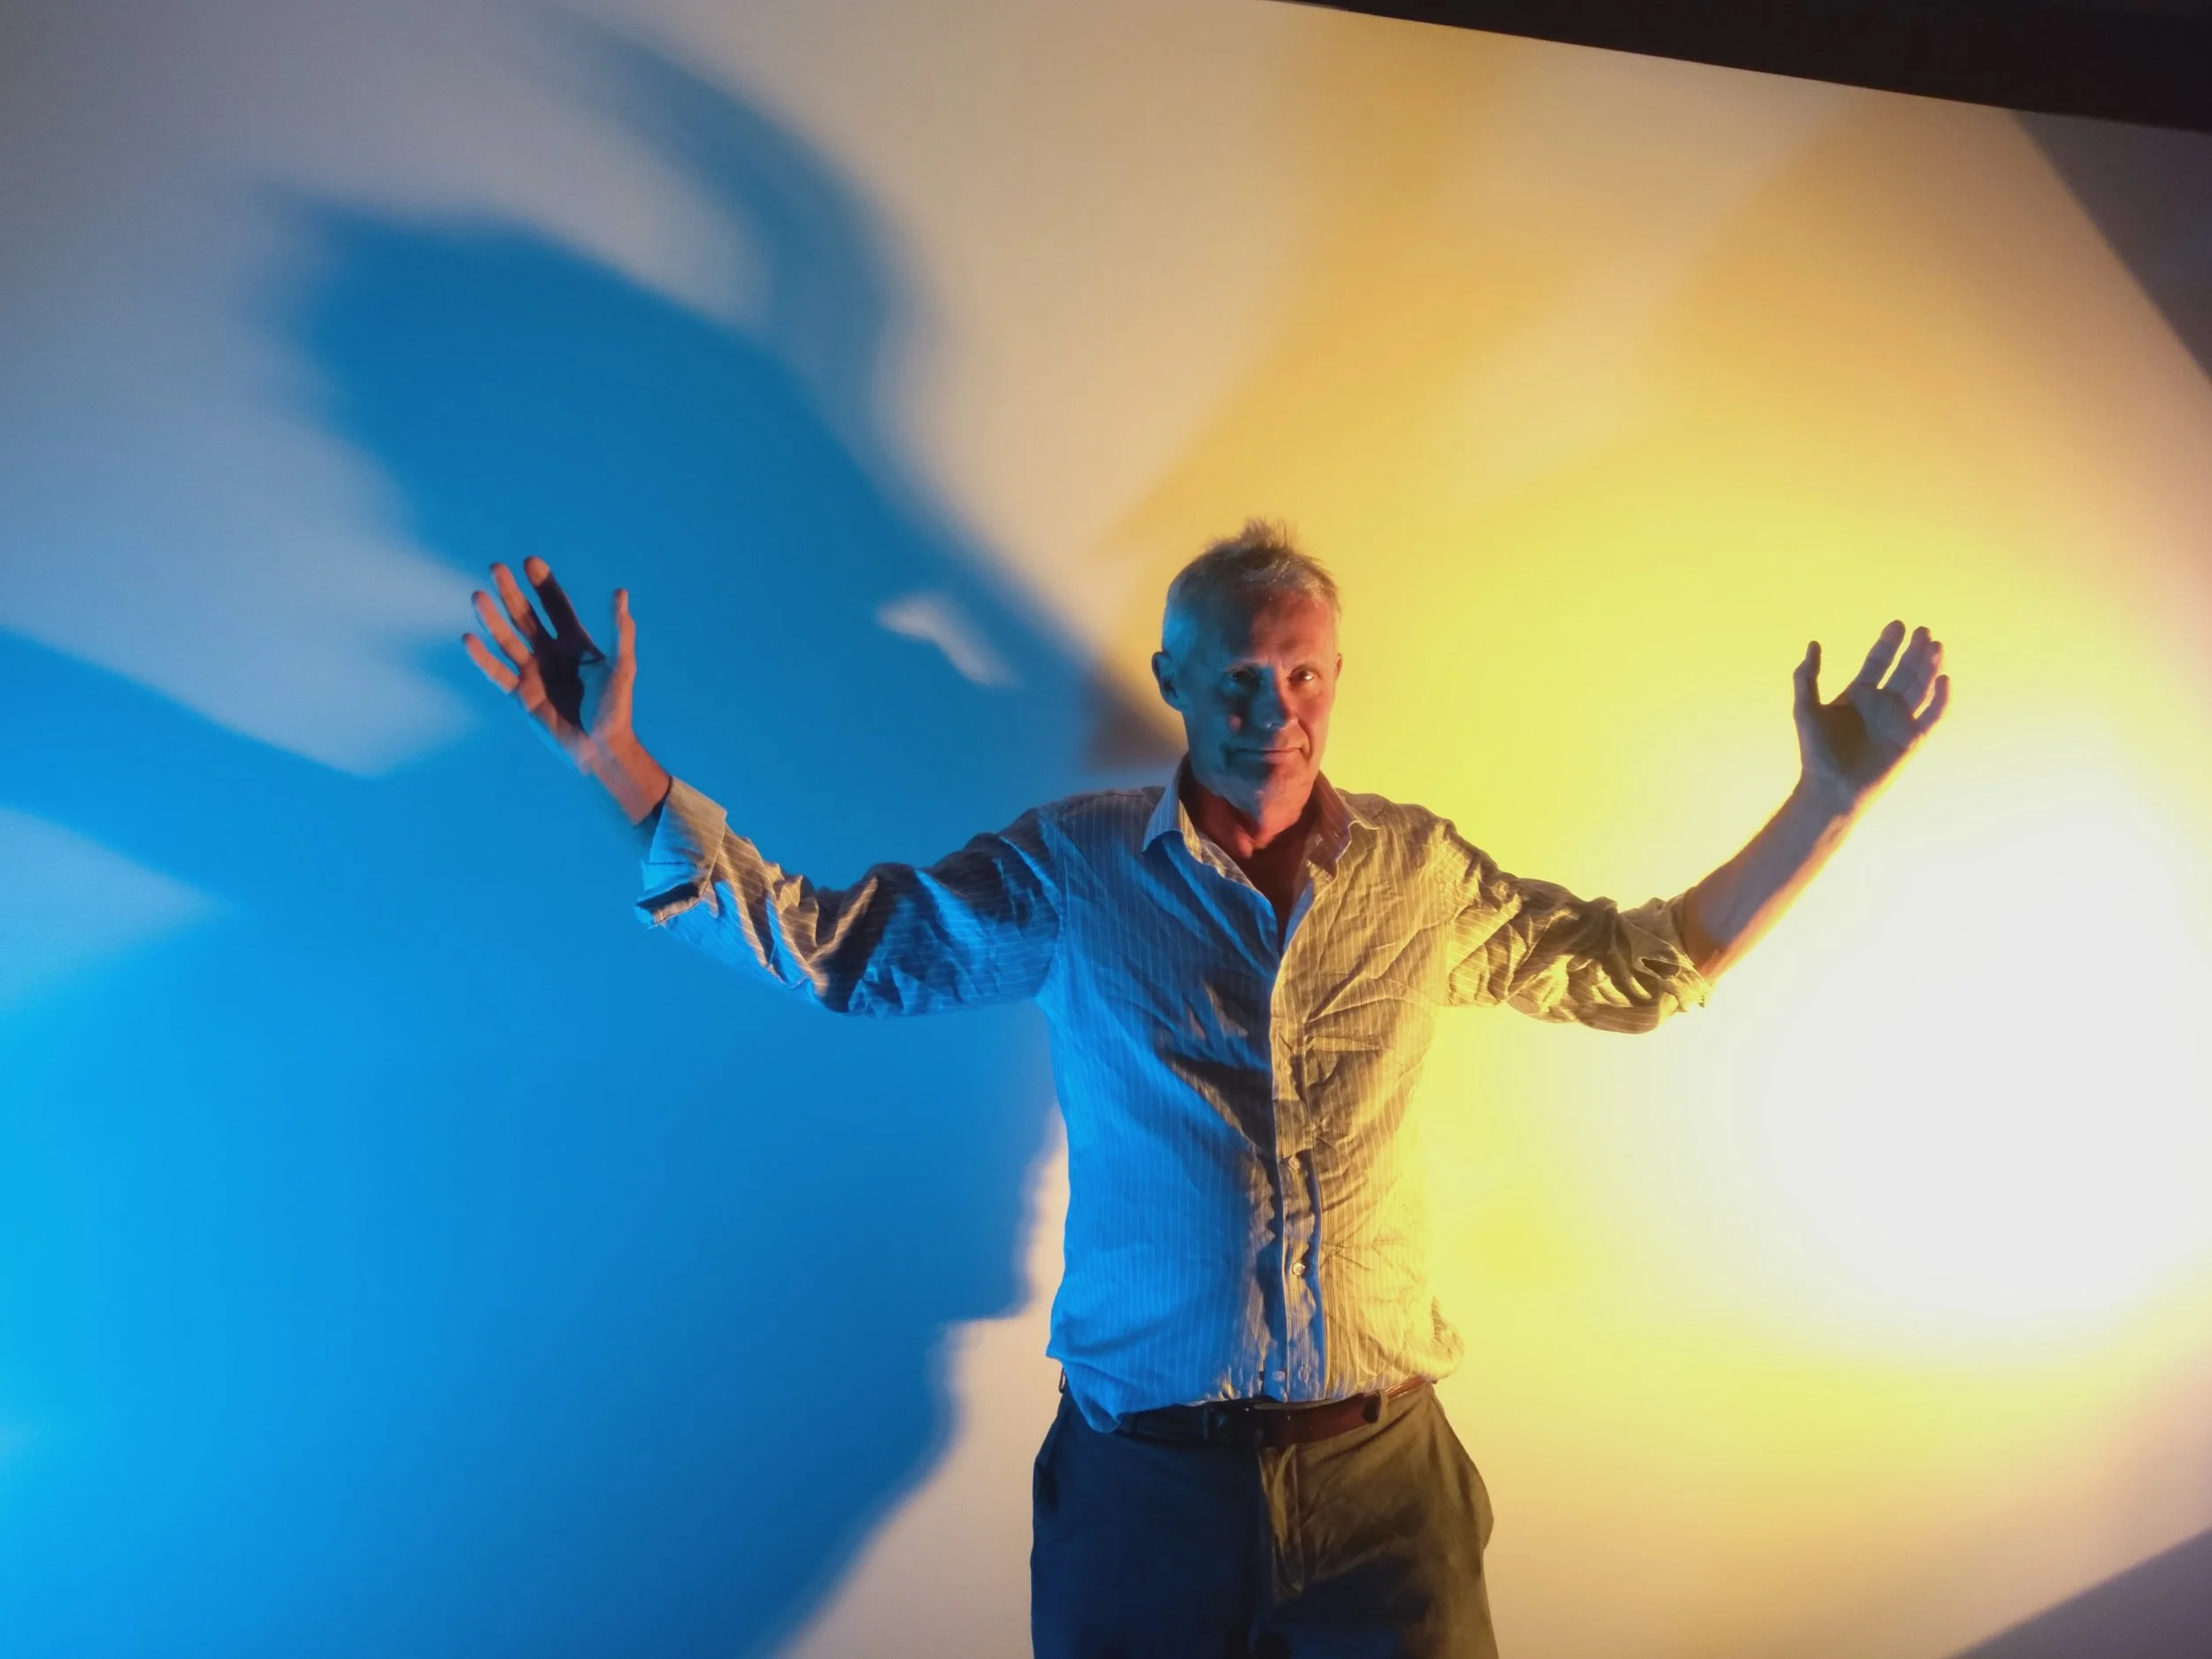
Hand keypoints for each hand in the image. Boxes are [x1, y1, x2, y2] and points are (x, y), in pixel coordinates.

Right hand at [463, 558, 668, 822]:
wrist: (601, 748)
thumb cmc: (616, 708)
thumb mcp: (622, 666)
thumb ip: (620, 631)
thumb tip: (620, 593)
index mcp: (576, 643)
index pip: (556, 605)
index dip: (543, 584)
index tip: (530, 561)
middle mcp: (551, 653)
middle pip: (526, 616)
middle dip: (512, 593)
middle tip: (496, 567)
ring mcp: (534, 672)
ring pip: (507, 639)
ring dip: (492, 619)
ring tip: (478, 596)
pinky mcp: (521, 694)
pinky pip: (497, 673)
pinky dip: (482, 658)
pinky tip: (469, 639)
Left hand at [1793, 620, 1949, 813]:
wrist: (1831, 788)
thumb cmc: (1816, 751)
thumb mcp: (1806, 708)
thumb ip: (1807, 677)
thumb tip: (1813, 644)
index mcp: (1858, 695)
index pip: (1878, 663)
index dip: (1888, 644)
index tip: (1897, 624)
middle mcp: (1881, 704)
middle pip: (1903, 670)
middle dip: (1913, 650)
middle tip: (1922, 629)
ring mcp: (1899, 720)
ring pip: (1920, 687)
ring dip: (1929, 666)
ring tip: (1935, 645)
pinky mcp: (1912, 739)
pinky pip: (1932, 715)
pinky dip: (1940, 698)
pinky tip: (1943, 678)